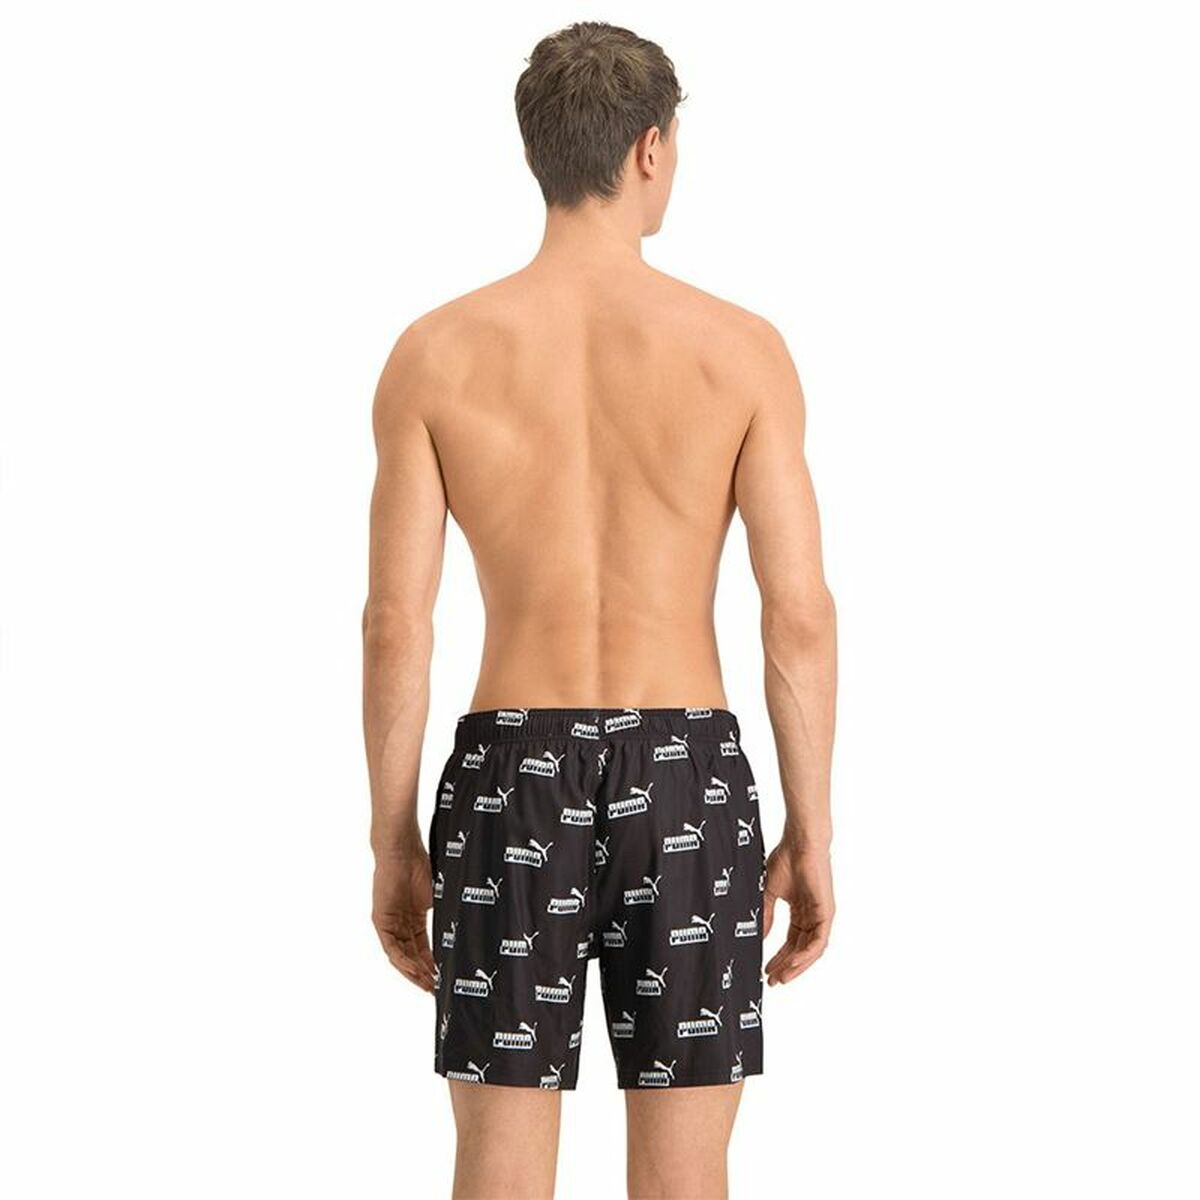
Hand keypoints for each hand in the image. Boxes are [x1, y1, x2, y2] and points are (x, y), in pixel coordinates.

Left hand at [372, 844, 436, 992]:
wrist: (403, 851)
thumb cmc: (421, 868)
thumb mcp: (437, 899)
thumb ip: (443, 917)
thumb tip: (463, 934)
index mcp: (414, 921)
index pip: (423, 951)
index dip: (433, 967)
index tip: (445, 980)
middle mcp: (400, 926)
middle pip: (412, 959)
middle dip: (425, 976)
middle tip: (438, 991)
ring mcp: (389, 925)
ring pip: (401, 958)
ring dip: (414, 973)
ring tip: (429, 986)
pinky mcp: (381, 922)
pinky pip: (391, 948)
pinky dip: (403, 961)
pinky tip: (416, 970)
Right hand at [762, 839, 833, 985]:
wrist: (799, 843)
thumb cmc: (786, 860)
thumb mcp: (770, 892)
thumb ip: (766, 915)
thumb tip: (759, 937)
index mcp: (801, 912)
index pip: (791, 943)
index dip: (779, 958)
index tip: (766, 971)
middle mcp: (812, 917)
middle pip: (800, 951)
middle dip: (786, 967)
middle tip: (772, 981)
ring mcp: (821, 916)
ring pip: (811, 951)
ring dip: (796, 966)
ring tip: (780, 977)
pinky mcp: (827, 913)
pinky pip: (818, 942)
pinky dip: (806, 955)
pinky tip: (792, 963)